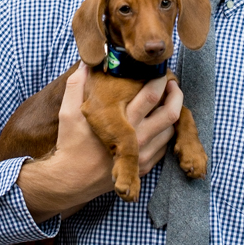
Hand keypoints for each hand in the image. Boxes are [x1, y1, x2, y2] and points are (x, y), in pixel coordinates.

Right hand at [17, 63, 182, 222]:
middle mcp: (137, 140)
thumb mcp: (68, 112)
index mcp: (121, 124)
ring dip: (171, 113)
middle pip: (170, 113)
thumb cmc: (71, 144)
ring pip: (170, 129)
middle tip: (171, 82)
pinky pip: (164, 146)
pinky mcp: (145, 167)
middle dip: (175, 93)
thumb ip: (76, 85)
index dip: (160, 80)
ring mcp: (143, 156)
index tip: (159, 71)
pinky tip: (155, 122)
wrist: (72, 181)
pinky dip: (164, 131)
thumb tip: (86, 63)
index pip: (151, 96)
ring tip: (165, 101)